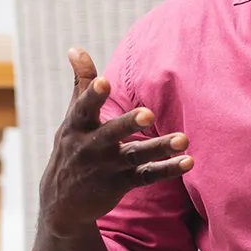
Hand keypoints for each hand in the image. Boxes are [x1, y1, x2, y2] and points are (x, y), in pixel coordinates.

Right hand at [38, 49, 191, 238]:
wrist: (62, 202)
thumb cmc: (72, 148)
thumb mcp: (72, 117)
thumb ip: (81, 83)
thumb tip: (75, 47)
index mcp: (77, 126)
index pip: (84, 109)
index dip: (93, 95)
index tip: (103, 81)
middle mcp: (91, 147)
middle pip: (111, 134)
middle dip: (128, 124)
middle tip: (148, 114)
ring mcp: (108, 167)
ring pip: (136, 156)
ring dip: (160, 147)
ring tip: (183, 139)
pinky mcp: (122, 183)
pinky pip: (148, 176)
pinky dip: (168, 169)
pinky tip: (188, 161)